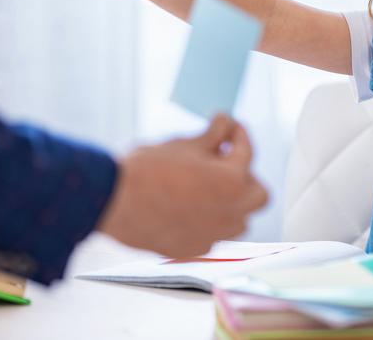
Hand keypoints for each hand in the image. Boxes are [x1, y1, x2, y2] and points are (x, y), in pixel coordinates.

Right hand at [99, 115, 267, 257]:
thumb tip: (224, 123)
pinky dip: (208, 220)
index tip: (228, 126)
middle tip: (224, 161)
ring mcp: (213, 234)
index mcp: (232, 181)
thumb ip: (212, 136)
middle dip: (245, 176)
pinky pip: (213, 234)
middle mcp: (231, 212)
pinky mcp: (193, 248)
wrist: (114, 201)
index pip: (247, 151)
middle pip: (258, 194)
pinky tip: (188, 207)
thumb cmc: (148, 169)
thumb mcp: (183, 145)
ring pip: (239, 219)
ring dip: (231, 202)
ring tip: (207, 186)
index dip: (238, 133)